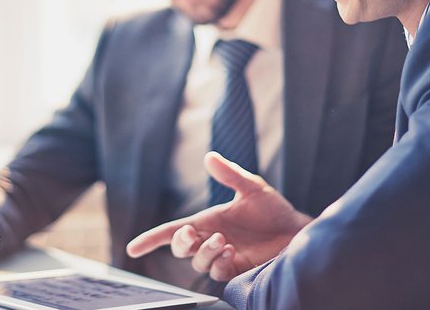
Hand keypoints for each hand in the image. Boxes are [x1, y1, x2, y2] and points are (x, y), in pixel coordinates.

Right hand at [127, 152, 311, 280]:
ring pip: (197, 262)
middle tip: (192, 234)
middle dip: (179, 243)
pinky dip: (219, 262)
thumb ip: (230, 174)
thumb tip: (209, 157)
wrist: (296, 231)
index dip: (151, 239)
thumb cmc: (273, 209)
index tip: (132, 248)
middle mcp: (210, 239)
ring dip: (205, 252)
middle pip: (179, 248)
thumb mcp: (252, 187)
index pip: (173, 231)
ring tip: (224, 241)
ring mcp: (222, 256)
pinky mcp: (236, 269)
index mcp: (207, 220)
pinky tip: (231, 251)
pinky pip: (217, 272)